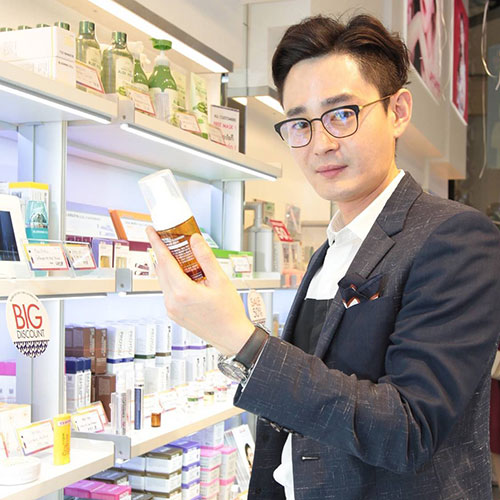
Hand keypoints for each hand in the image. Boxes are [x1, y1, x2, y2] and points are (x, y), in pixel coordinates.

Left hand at [146, 227, 254, 355]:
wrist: (231, 336)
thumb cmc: (228, 312)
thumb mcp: (221, 280)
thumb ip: (205, 258)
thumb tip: (195, 240)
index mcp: (183, 292)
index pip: (164, 260)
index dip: (156, 243)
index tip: (151, 231)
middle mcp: (172, 301)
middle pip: (161, 269)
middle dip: (162, 252)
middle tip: (168, 238)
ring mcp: (171, 309)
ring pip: (164, 280)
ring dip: (168, 266)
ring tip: (180, 255)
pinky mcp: (174, 314)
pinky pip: (168, 291)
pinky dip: (172, 279)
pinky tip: (185, 275)